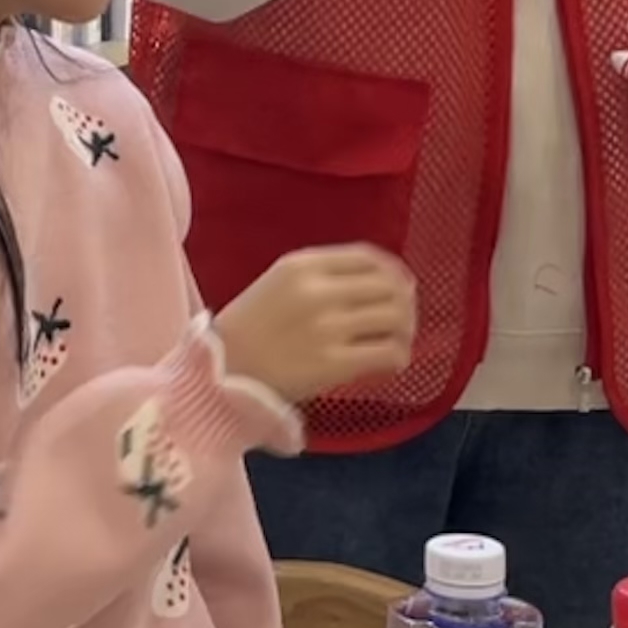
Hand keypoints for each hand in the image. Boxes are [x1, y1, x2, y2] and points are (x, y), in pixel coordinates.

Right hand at [215, 245, 422, 407]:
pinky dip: (399, 357)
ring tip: (398, 342)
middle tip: (402, 321)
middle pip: (390, 286)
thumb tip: (380, 281)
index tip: (400, 287)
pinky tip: (392, 363)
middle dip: (406, 303)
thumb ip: (323, 276)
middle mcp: (318, 290)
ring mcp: (327, 327)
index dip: (394, 272)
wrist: (221, 371)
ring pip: (395, 317)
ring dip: (405, 330)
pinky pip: (388, 353)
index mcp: (303, 264)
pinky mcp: (333, 363)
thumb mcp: (279, 283)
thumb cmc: (251, 328)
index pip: (369, 256)